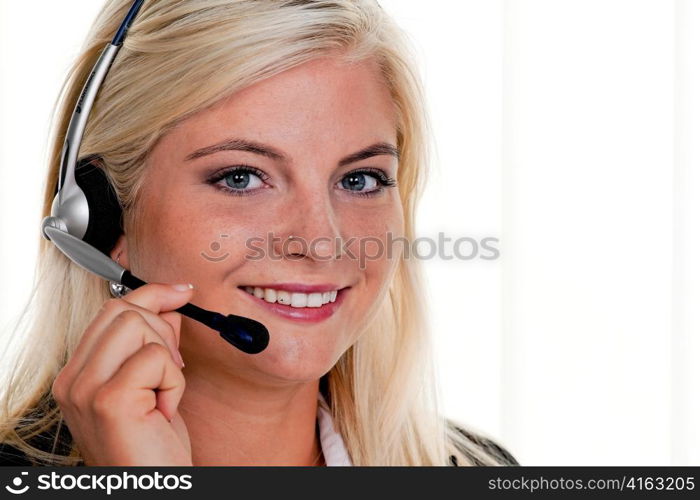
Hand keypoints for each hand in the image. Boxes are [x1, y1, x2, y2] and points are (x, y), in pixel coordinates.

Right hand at [52, 283, 193, 464]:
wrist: (151, 489)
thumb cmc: (153, 446)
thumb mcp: (152, 385)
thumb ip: (153, 342)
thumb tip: (169, 303)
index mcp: (78, 374)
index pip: (111, 310)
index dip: (151, 295)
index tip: (182, 292)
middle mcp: (72, 380)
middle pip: (123, 310)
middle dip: (162, 329)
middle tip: (173, 369)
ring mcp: (85, 389)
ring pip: (137, 325)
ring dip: (168, 359)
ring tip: (163, 395)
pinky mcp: (109, 400)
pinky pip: (157, 357)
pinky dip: (174, 381)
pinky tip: (164, 410)